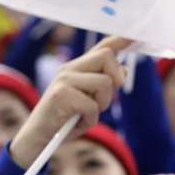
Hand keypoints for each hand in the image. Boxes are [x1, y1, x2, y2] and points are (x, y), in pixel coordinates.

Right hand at [10, 36, 131, 168]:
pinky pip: (92, 105)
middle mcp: (69, 69)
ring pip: (105, 82)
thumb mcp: (89, 101)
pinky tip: (78, 123)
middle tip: (103, 101)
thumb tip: (123, 70)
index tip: (135, 36)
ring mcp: (64, 80)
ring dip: (102, 104)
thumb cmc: (64, 120)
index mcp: (76, 68)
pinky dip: (90, 120)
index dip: (120, 40)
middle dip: (115, 80)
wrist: (39, 138)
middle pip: (106, 56)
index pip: (101, 47)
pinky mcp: (61, 95)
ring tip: (87, 114)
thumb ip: (104, 85)